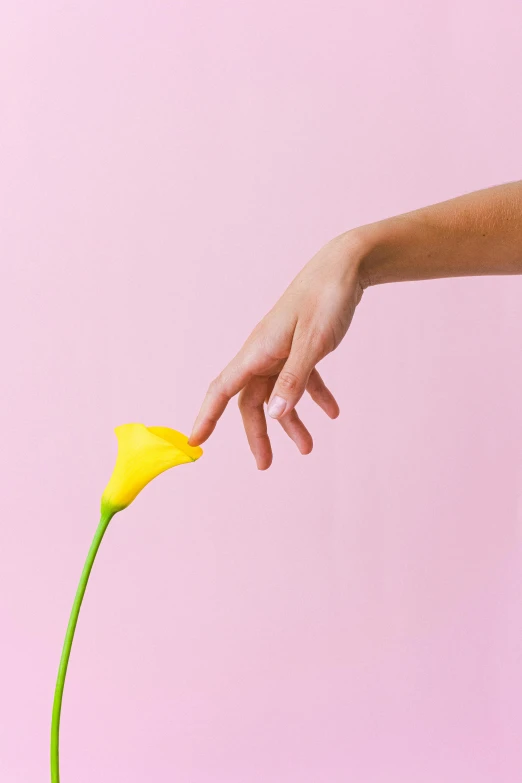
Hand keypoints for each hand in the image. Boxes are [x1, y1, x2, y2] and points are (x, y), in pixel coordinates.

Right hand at [189, 230, 365, 467]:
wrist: (345, 266)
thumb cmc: (325, 299)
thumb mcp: (313, 342)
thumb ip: (294, 380)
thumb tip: (274, 414)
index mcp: (258, 351)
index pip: (223, 389)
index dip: (206, 416)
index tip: (193, 441)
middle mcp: (264, 353)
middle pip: (252, 401)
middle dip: (258, 433)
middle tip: (266, 464)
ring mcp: (282, 350)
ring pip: (278, 394)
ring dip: (291, 421)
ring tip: (308, 448)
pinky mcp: (301, 346)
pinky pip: (302, 379)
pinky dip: (315, 397)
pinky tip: (333, 412)